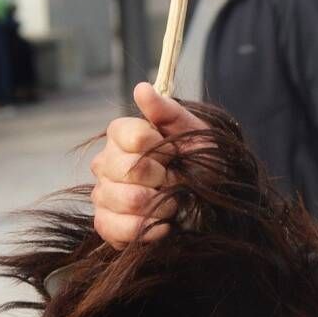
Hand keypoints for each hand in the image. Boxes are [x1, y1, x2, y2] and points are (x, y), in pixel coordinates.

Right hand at [90, 82, 207, 248]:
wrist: (214, 201)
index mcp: (123, 135)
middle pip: (124, 169)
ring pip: (119, 198)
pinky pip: (112, 228)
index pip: (129, 136)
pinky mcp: (106, 224)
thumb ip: (167, 111)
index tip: (174, 153)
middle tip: (175, 179)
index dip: (158, 147)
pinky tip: (165, 224)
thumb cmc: (204, 162)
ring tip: (173, 202)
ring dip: (157, 203)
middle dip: (161, 177)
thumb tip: (141, 88)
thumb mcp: (194, 132)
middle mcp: (106, 163)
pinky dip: (145, 228)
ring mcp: (103, 194)